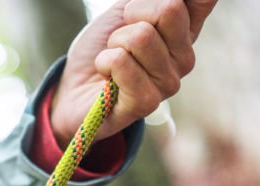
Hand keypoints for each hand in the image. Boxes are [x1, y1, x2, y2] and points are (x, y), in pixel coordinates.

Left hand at [51, 0, 218, 144]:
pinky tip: (107, 76)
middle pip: (170, 9)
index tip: (138, 10)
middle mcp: (185, 57)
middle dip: (132, 14)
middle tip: (121, 35)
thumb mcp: (126, 9)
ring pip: (141, 36)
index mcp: (186, 31)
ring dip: (115, 42)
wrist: (73, 88)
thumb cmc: (102, 46)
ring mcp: (168, 83)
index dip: (168, 0)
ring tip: (114, 57)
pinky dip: (104, 61)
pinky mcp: (147, 102)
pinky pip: (121, 61)